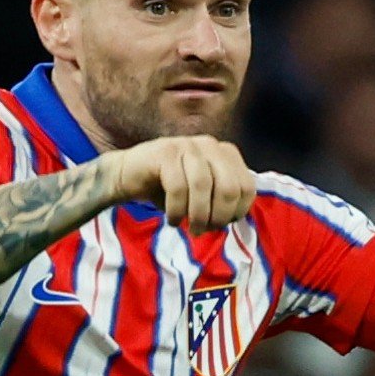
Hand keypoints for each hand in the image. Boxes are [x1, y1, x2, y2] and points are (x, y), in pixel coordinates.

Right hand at [105, 135, 257, 231]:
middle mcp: (210, 145)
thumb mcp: (204, 194)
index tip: (222, 225)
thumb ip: (222, 200)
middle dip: (219, 216)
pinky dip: (177, 210)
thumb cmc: (169, 189)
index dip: (237, 212)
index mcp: (226, 154)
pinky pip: (178, 187)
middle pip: (229, 187)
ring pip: (203, 186)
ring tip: (191, 229)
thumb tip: (235, 219)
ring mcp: (187, 145)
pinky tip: (173, 220)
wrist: (126, 176)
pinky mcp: (165, 152)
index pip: (247, 187)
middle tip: (205, 230)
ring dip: (198, 215)